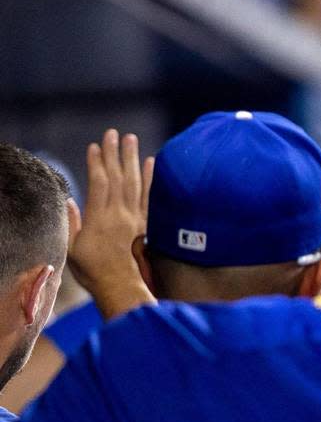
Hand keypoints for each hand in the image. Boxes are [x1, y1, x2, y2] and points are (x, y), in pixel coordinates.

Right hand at [69, 129, 150, 297]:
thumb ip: (71, 224)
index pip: (100, 183)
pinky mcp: (146, 224)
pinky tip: (150, 162)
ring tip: (131, 139)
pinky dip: (150, 178)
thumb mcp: (72, 249)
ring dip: (132, 159)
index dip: (97, 163)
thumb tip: (70, 201)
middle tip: (113, 133)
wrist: (123, 287)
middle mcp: (120, 215)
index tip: (94, 146)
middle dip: (115, 153)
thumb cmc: (93, 271)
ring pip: (135, 183)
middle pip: (118, 178)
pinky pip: (149, 197)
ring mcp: (135, 219)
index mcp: (100, 219)